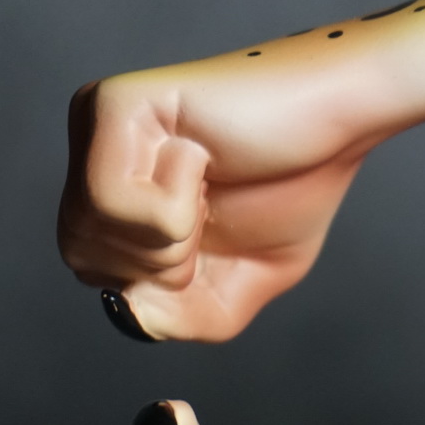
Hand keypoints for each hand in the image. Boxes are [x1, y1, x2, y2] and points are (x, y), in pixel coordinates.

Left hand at [59, 67, 370, 341]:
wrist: (343, 118)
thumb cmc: (299, 183)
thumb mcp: (243, 280)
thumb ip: (183, 318)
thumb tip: (130, 311)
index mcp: (113, 182)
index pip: (93, 271)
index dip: (165, 280)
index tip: (217, 227)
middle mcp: (92, 147)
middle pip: (80, 256)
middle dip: (165, 263)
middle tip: (215, 209)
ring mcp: (96, 120)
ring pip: (89, 232)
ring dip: (173, 234)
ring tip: (210, 181)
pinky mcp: (114, 105)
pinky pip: (109, 203)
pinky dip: (173, 205)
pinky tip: (203, 155)